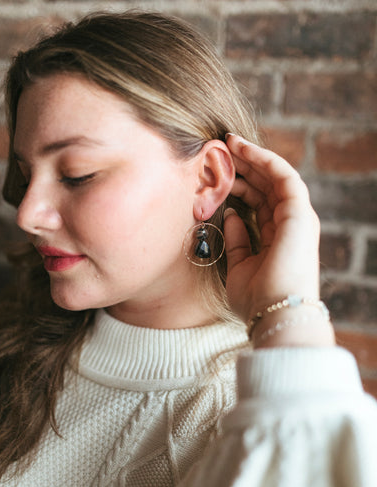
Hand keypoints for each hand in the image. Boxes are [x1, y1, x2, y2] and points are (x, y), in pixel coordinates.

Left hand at [224, 134, 334, 346]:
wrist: (273, 313)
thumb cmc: (255, 298)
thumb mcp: (238, 266)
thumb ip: (237, 240)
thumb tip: (231, 214)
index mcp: (278, 238)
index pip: (260, 202)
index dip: (240, 184)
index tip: (216, 173)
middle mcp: (290, 225)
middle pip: (266, 186)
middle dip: (244, 166)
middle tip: (219, 150)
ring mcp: (298, 218)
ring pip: (275, 176)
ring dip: (252, 157)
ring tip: (227, 143)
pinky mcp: (300, 213)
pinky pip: (283, 176)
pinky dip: (264, 160)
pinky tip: (243, 149)